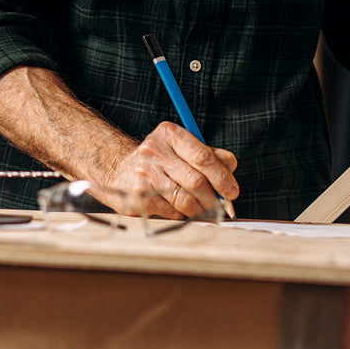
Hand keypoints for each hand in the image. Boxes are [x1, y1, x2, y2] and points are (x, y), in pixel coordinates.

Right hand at [92, 121, 238, 219]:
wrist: (117, 170)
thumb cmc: (159, 160)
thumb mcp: (180, 147)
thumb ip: (208, 154)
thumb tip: (231, 170)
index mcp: (169, 134)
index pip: (203, 156)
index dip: (222, 176)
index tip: (232, 190)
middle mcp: (154, 151)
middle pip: (197, 180)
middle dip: (214, 197)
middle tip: (223, 206)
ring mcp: (145, 174)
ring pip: (186, 199)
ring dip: (201, 209)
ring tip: (205, 210)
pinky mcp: (138, 197)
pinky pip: (172, 212)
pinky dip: (183, 214)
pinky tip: (182, 210)